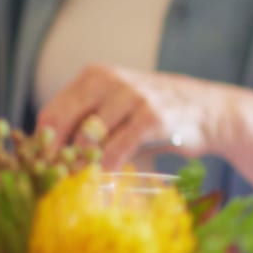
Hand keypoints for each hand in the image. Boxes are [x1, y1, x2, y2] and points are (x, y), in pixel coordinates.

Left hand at [36, 65, 238, 169]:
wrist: (208, 110)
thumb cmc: (154, 111)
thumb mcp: (117, 105)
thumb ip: (86, 120)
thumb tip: (49, 154)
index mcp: (95, 75)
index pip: (52, 112)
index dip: (44, 145)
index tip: (45, 168)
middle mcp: (112, 80)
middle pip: (65, 123)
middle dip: (61, 155)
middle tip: (62, 177)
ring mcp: (134, 97)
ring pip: (91, 137)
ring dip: (86, 163)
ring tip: (88, 177)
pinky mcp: (153, 117)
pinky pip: (118, 148)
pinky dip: (110, 166)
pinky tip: (111, 174)